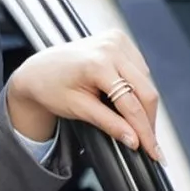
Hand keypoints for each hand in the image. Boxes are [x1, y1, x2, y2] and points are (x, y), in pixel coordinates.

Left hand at [5, 28, 164, 161]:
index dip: (144, 130)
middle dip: (149, 120)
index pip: (131, 103)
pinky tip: (131, 101)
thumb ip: (109, 124)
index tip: (153, 151)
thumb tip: (134, 139)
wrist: (37, 70)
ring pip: (146, 80)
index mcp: (97, 63)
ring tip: (139, 126)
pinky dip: (138, 87)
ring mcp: (116, 40)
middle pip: (145, 90)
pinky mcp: (118, 39)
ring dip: (145, 105)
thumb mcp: (78, 109)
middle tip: (151, 144)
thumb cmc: (50, 88)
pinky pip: (139, 68)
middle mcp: (111, 47)